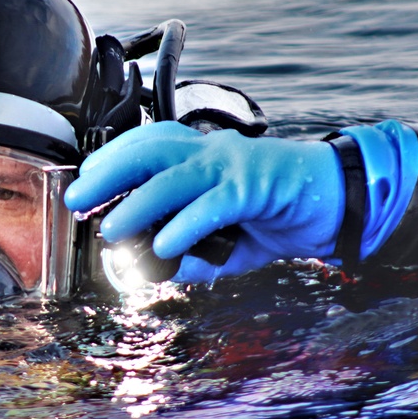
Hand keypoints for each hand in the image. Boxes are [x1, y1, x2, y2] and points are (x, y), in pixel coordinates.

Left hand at [64, 122, 345, 280]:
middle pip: (150, 150)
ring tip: (111, 231)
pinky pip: (213, 205)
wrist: (340, 201)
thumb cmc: (281, 213)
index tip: (84, 184)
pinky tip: (164, 247)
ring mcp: (234, 166)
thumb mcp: (232, 241)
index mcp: (204, 154)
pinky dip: (185, 226)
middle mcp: (213, 152)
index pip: (147, 145)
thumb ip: (199, 256)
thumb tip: (165, 273)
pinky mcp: (256, 187)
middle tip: (77, 199)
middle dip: (109, 172)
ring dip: (137, 203)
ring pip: (175, 177)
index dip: (111, 161)